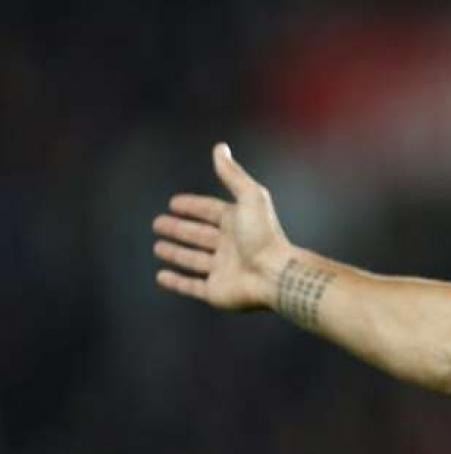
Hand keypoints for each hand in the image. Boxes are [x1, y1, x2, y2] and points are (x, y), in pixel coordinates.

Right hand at [153, 142, 291, 309]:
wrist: (275, 274)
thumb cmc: (264, 235)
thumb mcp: (249, 197)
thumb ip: (232, 174)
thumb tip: (220, 147)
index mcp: (237, 224)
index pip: (210, 211)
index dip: (192, 206)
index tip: (174, 203)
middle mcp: (230, 246)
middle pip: (199, 235)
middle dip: (179, 229)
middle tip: (158, 223)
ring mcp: (222, 270)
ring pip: (193, 260)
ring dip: (176, 253)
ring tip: (158, 247)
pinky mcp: (216, 292)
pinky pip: (192, 286)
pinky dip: (176, 282)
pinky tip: (161, 277)